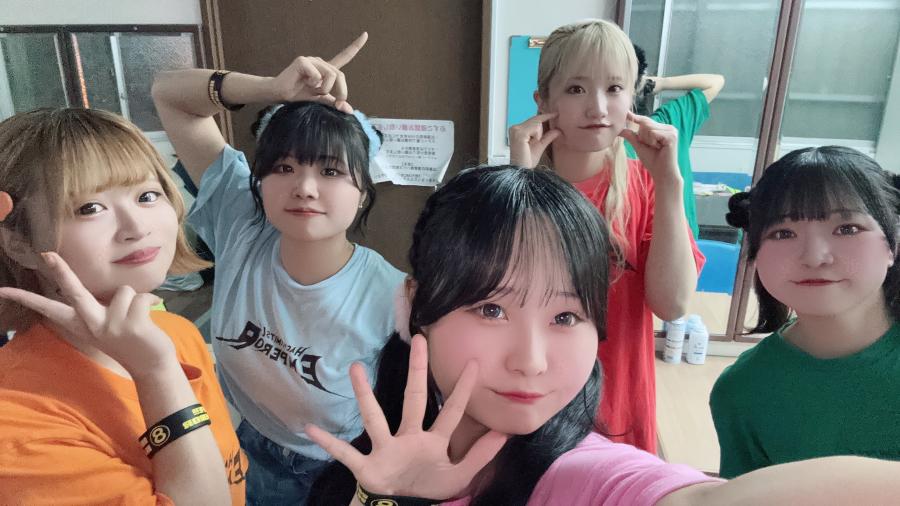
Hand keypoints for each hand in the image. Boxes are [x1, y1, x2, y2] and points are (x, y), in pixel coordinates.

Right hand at [0, 252, 176, 375]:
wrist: (152, 365)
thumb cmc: (130, 340)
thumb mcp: (106, 326)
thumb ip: (99, 309)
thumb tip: (108, 290)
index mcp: (81, 325)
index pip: (49, 309)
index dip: (27, 299)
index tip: (3, 290)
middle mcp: (91, 325)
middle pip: (74, 292)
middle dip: (61, 271)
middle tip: (47, 254)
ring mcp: (110, 325)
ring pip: (123, 292)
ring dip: (135, 300)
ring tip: (138, 318)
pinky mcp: (132, 324)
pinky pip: (142, 297)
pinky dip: (151, 301)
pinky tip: (150, 317)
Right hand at [269, 32, 367, 112]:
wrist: (280, 94)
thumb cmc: (299, 95)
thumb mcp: (320, 100)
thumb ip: (334, 102)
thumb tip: (350, 111)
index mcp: (327, 69)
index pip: (344, 56)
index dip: (356, 46)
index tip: (366, 35)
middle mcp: (321, 62)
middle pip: (340, 75)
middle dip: (341, 92)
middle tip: (336, 103)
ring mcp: (312, 60)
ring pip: (331, 75)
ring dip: (324, 88)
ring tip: (311, 89)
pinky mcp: (303, 61)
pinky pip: (317, 75)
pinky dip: (313, 83)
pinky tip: (303, 82)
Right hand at [306, 335, 507, 499]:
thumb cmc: (426, 486)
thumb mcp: (458, 475)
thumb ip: (481, 456)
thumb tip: (505, 432)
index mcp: (432, 441)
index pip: (452, 412)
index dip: (463, 391)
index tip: (474, 363)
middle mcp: (408, 437)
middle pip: (414, 400)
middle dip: (418, 372)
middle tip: (420, 340)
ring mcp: (386, 449)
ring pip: (374, 417)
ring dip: (364, 395)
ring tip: (355, 368)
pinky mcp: (367, 467)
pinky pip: (345, 453)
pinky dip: (329, 443)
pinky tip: (311, 428)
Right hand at [508, 112, 560, 167]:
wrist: (522, 171)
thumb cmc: (527, 161)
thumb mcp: (540, 146)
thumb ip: (548, 137)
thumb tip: (558, 130)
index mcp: (518, 130)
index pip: (533, 120)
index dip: (545, 116)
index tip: (556, 113)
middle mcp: (515, 128)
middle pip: (536, 120)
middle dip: (539, 132)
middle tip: (532, 144)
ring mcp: (516, 130)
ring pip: (537, 124)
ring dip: (538, 135)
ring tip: (530, 145)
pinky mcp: (519, 133)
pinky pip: (535, 128)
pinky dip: (536, 136)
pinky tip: (529, 144)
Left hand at [619, 111, 680, 183]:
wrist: (662, 173)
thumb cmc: (652, 161)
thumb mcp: (639, 146)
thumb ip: (631, 136)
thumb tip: (619, 129)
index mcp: (661, 128)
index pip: (645, 120)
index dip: (635, 117)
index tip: (626, 112)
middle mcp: (668, 127)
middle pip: (645, 123)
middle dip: (643, 136)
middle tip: (652, 147)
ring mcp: (671, 130)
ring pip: (648, 128)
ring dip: (647, 140)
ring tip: (656, 148)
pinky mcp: (672, 135)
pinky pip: (653, 133)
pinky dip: (652, 142)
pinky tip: (659, 148)